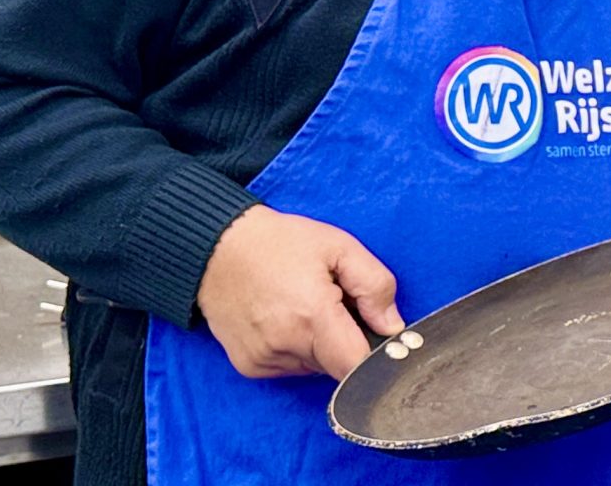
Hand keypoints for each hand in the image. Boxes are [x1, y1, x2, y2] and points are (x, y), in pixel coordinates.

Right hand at [196, 205, 403, 380]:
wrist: (218, 249)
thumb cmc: (280, 243)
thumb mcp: (340, 247)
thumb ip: (375, 286)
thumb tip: (392, 326)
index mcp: (312, 316)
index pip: (357, 366)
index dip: (374, 354)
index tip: (375, 333)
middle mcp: (286, 346)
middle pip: (338, 367)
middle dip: (346, 340)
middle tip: (334, 304)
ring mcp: (264, 361)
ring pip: (315, 367)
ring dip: (321, 345)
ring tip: (305, 306)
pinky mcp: (249, 366)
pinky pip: (291, 367)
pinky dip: (297, 348)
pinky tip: (285, 318)